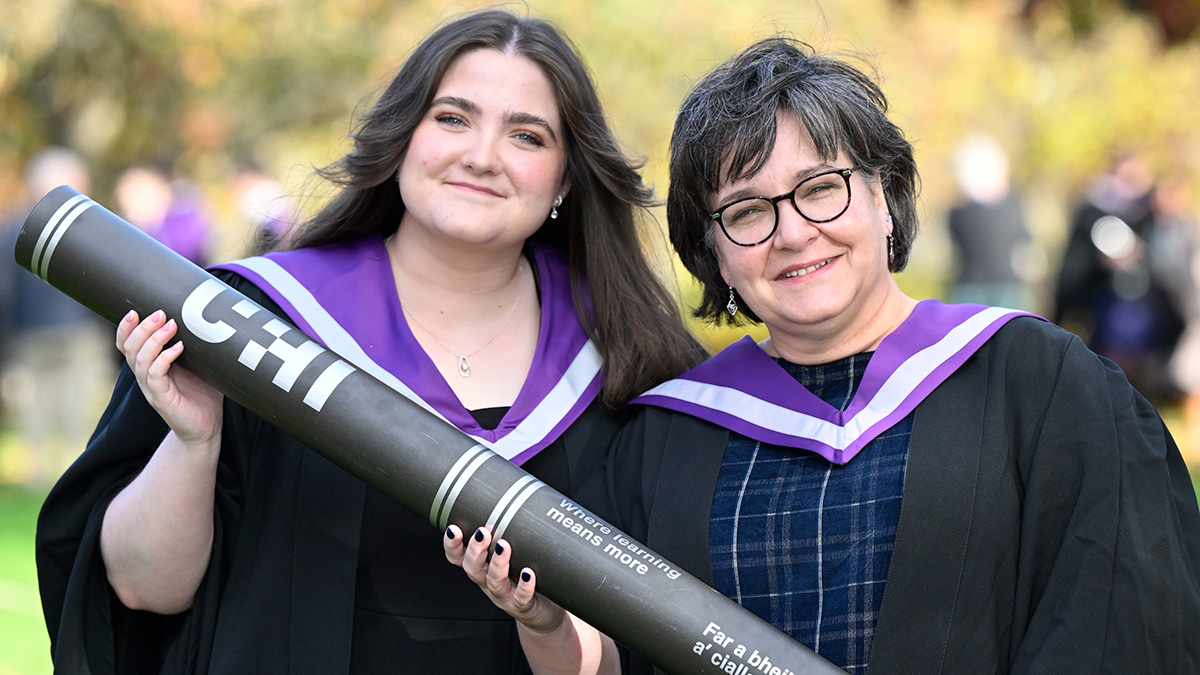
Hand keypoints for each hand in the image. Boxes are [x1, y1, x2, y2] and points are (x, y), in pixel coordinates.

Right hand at [116, 310, 222, 447]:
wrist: (206, 428)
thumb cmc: (202, 393)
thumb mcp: (198, 364)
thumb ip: (195, 344)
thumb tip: (207, 317)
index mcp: (148, 366)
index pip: (126, 344)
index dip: (125, 328)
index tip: (134, 310)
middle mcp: (144, 376)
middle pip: (130, 348)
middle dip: (142, 328)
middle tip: (160, 313)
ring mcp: (151, 388)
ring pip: (140, 360)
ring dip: (154, 340)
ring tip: (171, 325)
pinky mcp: (161, 399)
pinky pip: (155, 376)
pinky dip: (164, 359)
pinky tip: (179, 348)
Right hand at [444, 525, 567, 633]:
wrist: (543, 611)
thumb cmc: (526, 574)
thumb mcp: (514, 550)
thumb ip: (509, 526)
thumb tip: (514, 485)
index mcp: (481, 566)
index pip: (458, 556)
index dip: (452, 545)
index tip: (452, 527)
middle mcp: (488, 581)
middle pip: (472, 568)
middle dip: (474, 549)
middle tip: (482, 532)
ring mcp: (505, 595)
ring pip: (494, 582)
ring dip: (497, 564)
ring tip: (504, 546)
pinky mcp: (523, 605)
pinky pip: (521, 597)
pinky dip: (524, 586)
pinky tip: (528, 573)